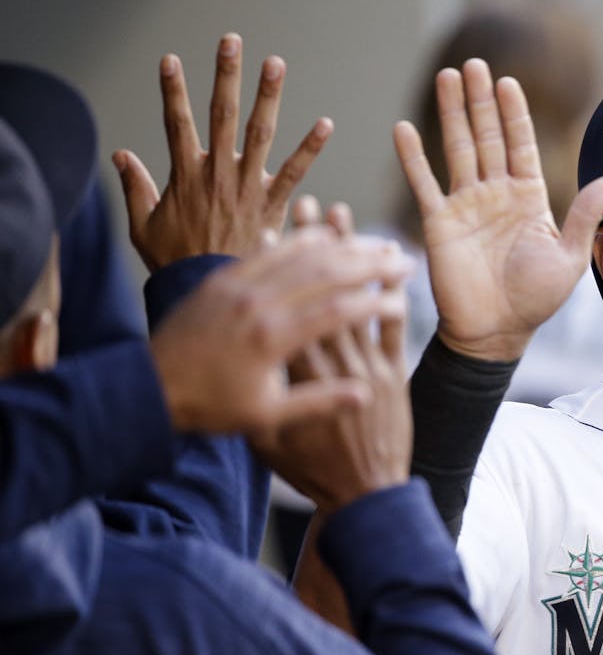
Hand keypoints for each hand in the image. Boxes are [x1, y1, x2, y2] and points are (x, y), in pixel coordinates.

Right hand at [114, 33, 330, 271]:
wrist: (208, 291)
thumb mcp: (144, 226)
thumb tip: (118, 154)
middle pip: (221, 115)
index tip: (169, 58)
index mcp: (184, 176)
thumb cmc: (175, 263)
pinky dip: (310, 148)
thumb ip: (134, 188)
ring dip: (268, 96)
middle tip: (231, 40)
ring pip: (259, 132)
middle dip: (225, 76)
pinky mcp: (272, 204)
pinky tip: (325, 123)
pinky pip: (294, 172)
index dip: (172, 90)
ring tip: (275, 62)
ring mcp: (246, 187)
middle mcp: (216, 173)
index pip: (176, 123)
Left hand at [148, 226, 410, 434]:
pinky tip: (326, 237)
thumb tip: (364, 395)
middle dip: (369, 263)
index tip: (403, 298)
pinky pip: (269, 251)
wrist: (148, 388)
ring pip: (300, 254)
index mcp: (271, 339)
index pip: (338, 311)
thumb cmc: (210, 408)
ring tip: (373, 242)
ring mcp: (238, 287)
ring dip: (342, 245)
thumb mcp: (266, 416)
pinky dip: (302, 241)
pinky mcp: (223, 279)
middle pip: (326, 272)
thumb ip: (317, 403)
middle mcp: (257, 304)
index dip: (375, 302)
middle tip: (401, 258)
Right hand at [252, 196, 410, 509]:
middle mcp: (326, 361)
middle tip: (318, 204)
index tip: (273, 225)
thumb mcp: (264, 428)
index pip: (284, 303)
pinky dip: (388, 298)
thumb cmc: (307, 466)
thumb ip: (255, 383)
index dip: (280, 265)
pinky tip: (390, 270)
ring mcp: (361, 367)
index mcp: (289, 368)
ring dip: (357, 260)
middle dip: (321, 246)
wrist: (360, 493)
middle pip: (322, 290)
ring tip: (354, 223)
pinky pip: (390, 329)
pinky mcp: (391, 376)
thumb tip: (241, 341)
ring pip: (357, 302)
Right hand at [395, 58, 602, 361]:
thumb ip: (586, 215)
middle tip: (474, 64)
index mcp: (527, 198)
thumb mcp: (570, 256)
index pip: (520, 144)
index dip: (514, 113)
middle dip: (480, 101)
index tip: (508, 82)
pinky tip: (402, 128)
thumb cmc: (535, 300)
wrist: (496, 332)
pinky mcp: (438, 223)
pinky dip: (413, 157)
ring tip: (446, 76)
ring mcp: (465, 205)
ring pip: (457, 149)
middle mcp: (495, 194)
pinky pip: (425, 183)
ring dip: (451, 114)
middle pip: (487, 136)